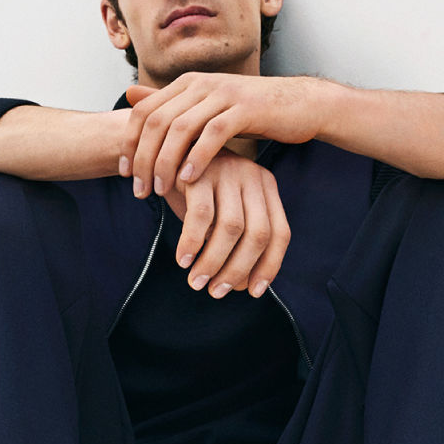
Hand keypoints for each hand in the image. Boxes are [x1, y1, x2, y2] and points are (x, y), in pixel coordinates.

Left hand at [122, 75, 327, 196]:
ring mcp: (223, 94)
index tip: (125, 174)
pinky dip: (198, 158)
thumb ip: (172, 107)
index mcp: (187, 84)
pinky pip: (213, 134)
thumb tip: (130, 98)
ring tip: (161, 190)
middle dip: (143, 159)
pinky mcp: (245, 109)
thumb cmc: (253, 114)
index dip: (129, 142)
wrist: (300, 105)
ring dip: (166, 162)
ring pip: (181, 128)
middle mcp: (200, 84)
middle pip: (157, 122)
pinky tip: (190, 180)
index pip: (144, 111)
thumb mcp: (208, 109)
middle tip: (139, 191)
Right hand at [160, 148, 289, 298]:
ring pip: (231, 229)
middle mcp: (253, 176)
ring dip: (213, 262)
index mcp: (267, 187)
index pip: (280, 233)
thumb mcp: (223, 213)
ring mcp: (229, 171)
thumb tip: (243, 285)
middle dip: (238, 270)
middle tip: (217, 292)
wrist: (163, 151)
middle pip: (258, 234)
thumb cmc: (198, 192)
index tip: (253, 292)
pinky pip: (201, 216)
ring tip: (197, 283)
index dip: (269, 267)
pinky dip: (192, 243)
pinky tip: (183, 261)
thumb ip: (237, 243)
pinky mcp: (200, 170)